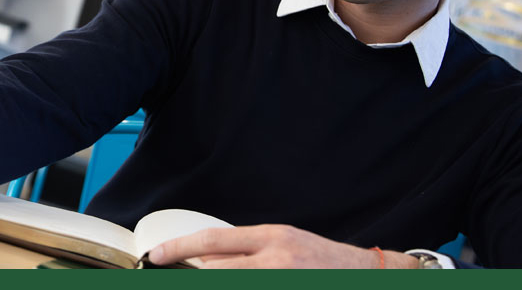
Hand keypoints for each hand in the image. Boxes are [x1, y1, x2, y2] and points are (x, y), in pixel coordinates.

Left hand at [147, 224, 417, 268]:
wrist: (366, 275)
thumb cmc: (322, 260)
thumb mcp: (285, 243)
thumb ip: (247, 251)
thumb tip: (205, 258)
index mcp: (272, 237)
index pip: (213, 240)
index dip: (179, 248)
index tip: (155, 255)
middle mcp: (276, 259)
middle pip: (216, 270)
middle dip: (195, 275)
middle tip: (180, 273)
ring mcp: (282, 280)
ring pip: (228, 281)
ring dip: (220, 280)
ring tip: (225, 274)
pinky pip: (248, 289)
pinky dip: (238, 285)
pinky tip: (243, 280)